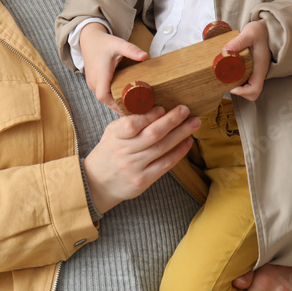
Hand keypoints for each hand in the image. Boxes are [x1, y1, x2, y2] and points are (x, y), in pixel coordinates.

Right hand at [79, 22, 147, 111]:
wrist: (89, 39)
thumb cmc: (104, 43)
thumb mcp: (118, 44)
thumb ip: (131, 50)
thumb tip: (146, 56)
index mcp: (100, 75)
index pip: (104, 96)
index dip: (116, 104)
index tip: (130, 108)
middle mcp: (94, 82)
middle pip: (106, 101)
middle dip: (120, 106)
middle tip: (138, 110)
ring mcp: (92, 83)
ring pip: (104, 99)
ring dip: (116, 103)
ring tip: (133, 107)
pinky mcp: (94, 83)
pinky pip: (103, 94)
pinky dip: (112, 98)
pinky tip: (124, 99)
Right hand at [83, 104, 199, 214]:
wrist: (98, 182)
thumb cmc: (110, 152)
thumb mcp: (112, 134)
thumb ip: (130, 122)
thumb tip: (157, 108)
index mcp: (114, 136)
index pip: (131, 125)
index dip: (148, 116)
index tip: (162, 107)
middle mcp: (124, 152)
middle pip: (152, 135)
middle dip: (171, 121)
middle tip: (185, 110)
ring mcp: (133, 167)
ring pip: (161, 148)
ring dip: (180, 134)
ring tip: (194, 123)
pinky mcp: (142, 180)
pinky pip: (164, 164)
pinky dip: (178, 152)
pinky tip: (187, 142)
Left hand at [223, 20, 270, 100]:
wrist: (268, 28)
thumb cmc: (260, 31)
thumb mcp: (249, 34)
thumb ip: (238, 41)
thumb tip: (225, 50)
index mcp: (260, 67)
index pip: (254, 89)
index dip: (242, 92)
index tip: (231, 86)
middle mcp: (259, 72)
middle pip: (251, 92)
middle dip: (238, 91)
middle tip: (226, 81)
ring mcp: (257, 71)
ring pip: (249, 88)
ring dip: (238, 86)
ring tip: (226, 76)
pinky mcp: (253, 68)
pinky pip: (247, 80)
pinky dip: (238, 80)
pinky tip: (229, 71)